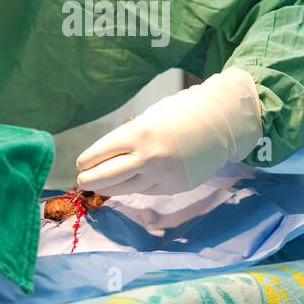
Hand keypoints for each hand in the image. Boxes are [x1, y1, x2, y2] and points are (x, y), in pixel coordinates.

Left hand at [75, 68, 262, 195]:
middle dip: (90, 180)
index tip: (81, 163)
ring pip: (125, 189)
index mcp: (140, 134)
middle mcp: (149, 158)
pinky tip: (129, 182)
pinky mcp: (174, 187)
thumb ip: (130, 137)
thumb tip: (107, 156)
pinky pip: (146, 190)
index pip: (102, 153)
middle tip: (82, 180)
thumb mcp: (151, 117)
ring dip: (109, 188)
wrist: (222, 124)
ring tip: (99, 185)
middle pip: (108, 177)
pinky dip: (135, 186)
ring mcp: (162, 176)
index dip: (88, 160)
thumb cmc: (182, 113)